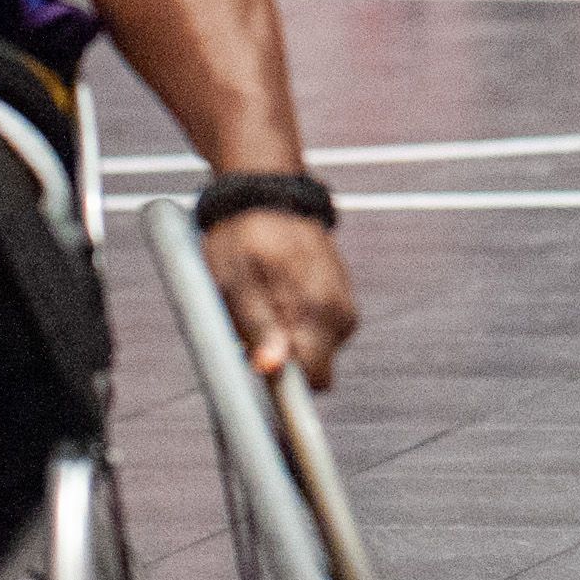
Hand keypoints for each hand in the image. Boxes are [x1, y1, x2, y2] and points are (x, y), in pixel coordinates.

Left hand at [205, 207, 355, 386]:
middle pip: (316, 367)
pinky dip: (301, 320)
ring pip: (319, 347)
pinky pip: (322, 326)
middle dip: (287, 360)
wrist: (267, 194)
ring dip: (292, 338)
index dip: (288, 385)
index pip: (315, 380)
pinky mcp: (342, 294)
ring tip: (265, 303)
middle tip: (253, 330)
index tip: (264, 369)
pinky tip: (280, 294)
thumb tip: (272, 368)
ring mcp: (343, 301)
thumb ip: (258, 329)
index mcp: (314, 312)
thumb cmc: (243, 237)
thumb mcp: (235, 284)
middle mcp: (338, 311)